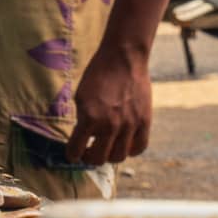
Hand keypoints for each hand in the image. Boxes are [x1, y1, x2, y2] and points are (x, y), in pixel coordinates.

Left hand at [70, 42, 151, 165]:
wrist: (124, 58)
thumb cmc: (98, 75)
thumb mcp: (80, 97)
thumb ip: (82, 120)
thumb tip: (84, 138)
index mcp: (89, 119)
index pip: (76, 151)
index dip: (72, 155)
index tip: (73, 153)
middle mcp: (110, 126)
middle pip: (98, 160)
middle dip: (89, 157)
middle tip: (89, 150)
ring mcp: (129, 125)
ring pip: (118, 157)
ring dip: (109, 155)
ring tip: (107, 146)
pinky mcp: (144, 121)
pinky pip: (139, 147)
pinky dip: (131, 150)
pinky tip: (124, 143)